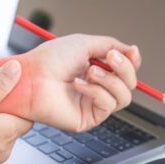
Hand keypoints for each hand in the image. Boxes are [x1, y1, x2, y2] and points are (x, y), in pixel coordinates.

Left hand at [0, 34, 140, 131]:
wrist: (32, 77)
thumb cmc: (51, 60)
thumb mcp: (84, 44)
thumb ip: (110, 46)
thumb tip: (132, 51)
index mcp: (96, 72)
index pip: (125, 72)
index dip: (132, 63)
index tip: (131, 52)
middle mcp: (96, 89)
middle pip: (130, 85)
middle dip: (124, 69)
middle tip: (110, 58)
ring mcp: (92, 105)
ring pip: (124, 97)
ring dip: (110, 80)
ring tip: (89, 72)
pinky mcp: (87, 119)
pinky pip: (107, 106)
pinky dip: (96, 92)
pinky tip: (78, 85)